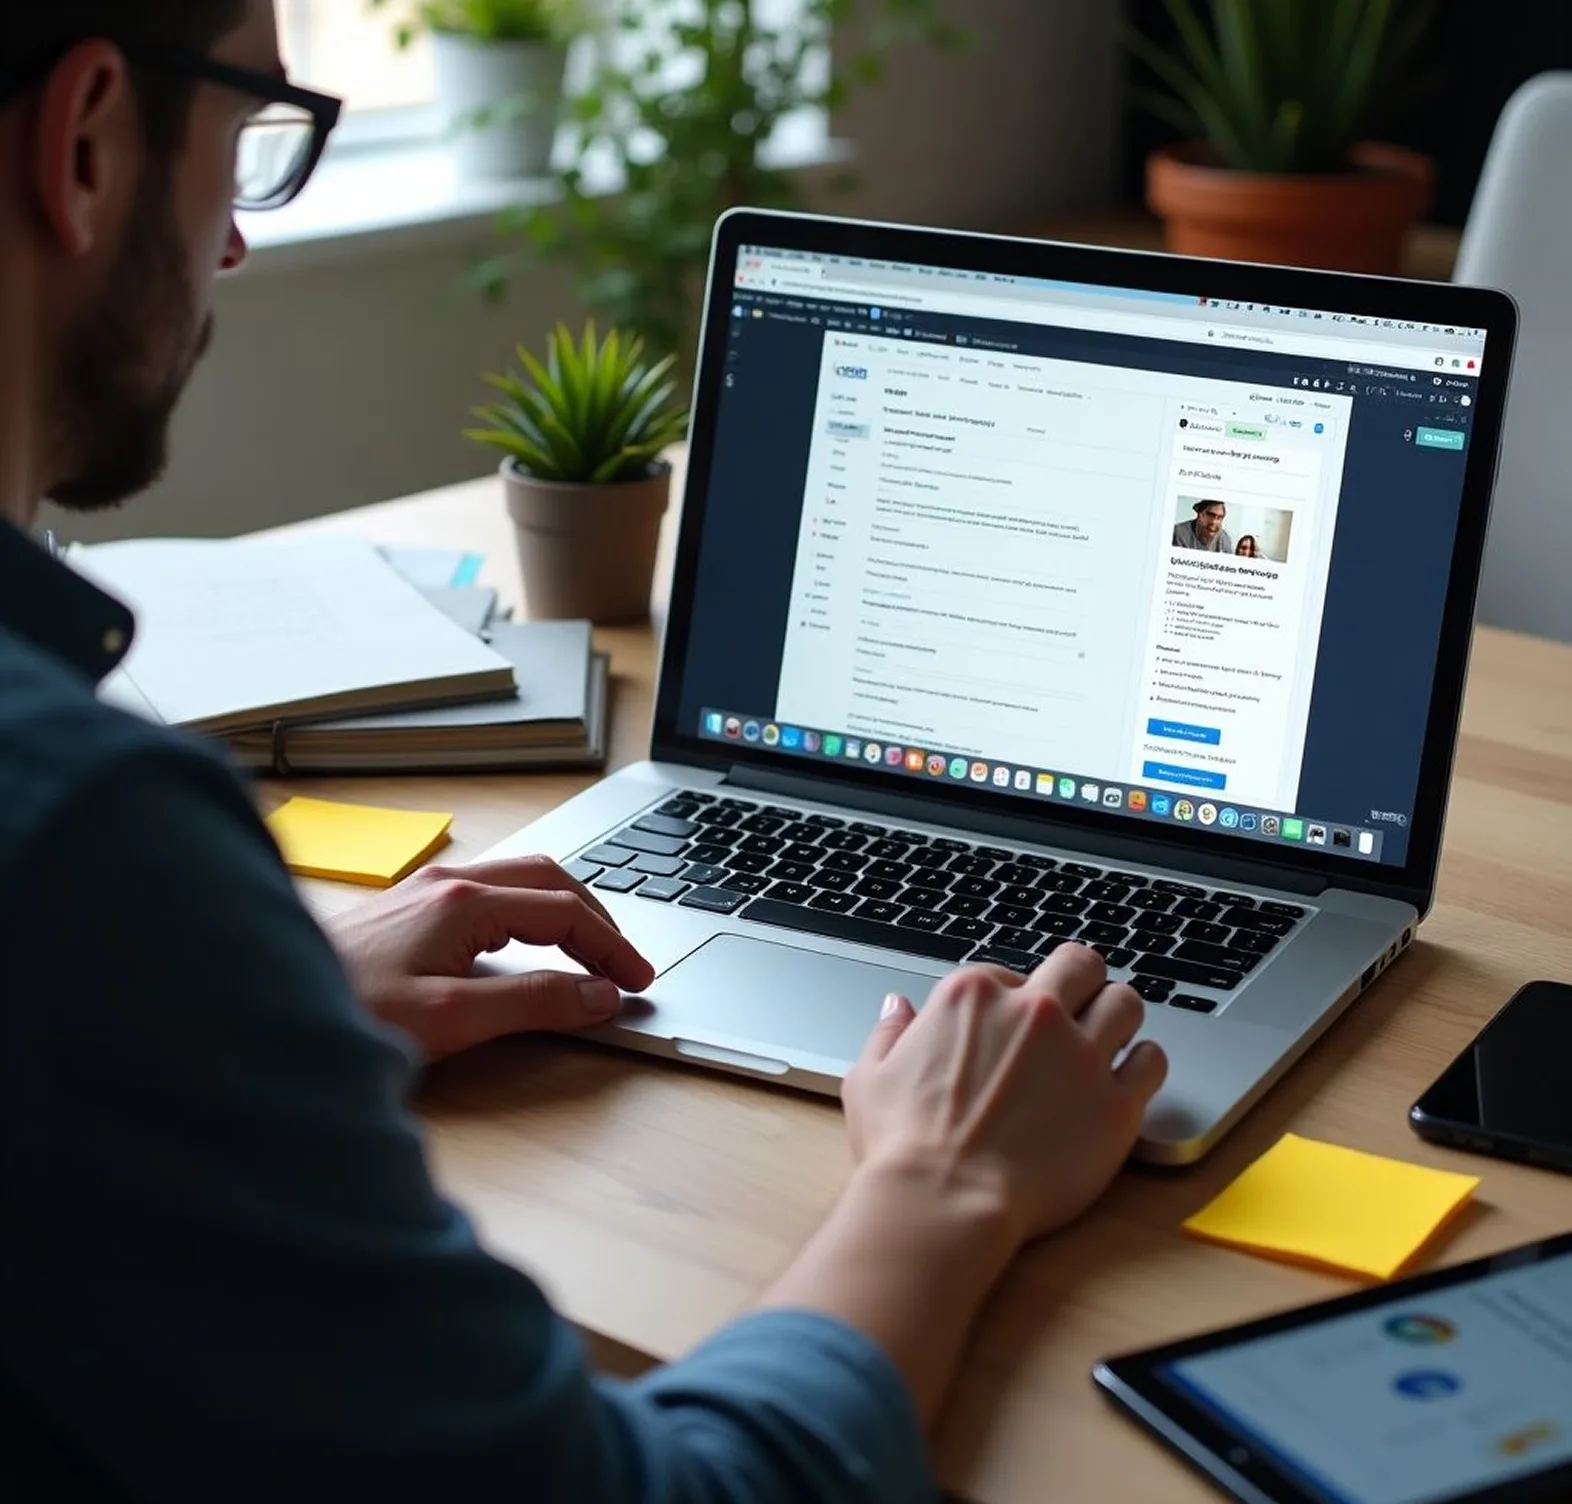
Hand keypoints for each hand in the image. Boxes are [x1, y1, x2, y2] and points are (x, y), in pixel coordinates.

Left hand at [326, 856, 655, 1060]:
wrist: (258, 1002)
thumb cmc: (343, 1011)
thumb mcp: (450, 1018)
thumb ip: (532, 1003)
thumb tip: (598, 994)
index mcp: (464, 901)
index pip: (566, 911)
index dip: (611, 947)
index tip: (638, 981)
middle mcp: (448, 883)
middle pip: (549, 879)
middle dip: (597, 918)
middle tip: (624, 963)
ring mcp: (424, 891)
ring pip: (519, 881)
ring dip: (564, 911)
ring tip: (589, 952)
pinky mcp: (407, 909)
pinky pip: (489, 894)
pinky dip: (529, 915)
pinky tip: (525, 946)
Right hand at [843, 944, 1166, 1248]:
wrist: (944, 1201)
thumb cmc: (903, 1147)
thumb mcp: (869, 1077)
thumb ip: (888, 1033)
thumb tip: (897, 1008)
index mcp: (973, 996)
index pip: (1009, 973)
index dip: (1012, 997)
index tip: (1011, 1024)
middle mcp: (1034, 1012)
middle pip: (1080, 965)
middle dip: (1081, 981)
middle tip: (1078, 1006)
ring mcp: (1079, 1054)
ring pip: (1126, 1003)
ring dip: (1117, 1015)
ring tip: (1109, 1038)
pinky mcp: (1115, 1103)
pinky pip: (1153, 1062)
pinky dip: (1145, 1064)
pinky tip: (1130, 1076)